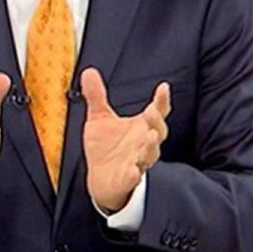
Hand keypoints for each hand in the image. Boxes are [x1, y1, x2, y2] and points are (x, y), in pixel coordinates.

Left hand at [81, 67, 170, 212]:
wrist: (100, 180)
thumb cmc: (106, 148)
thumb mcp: (99, 119)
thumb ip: (96, 96)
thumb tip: (88, 71)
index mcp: (141, 128)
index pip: (157, 112)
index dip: (162, 101)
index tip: (163, 87)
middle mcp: (143, 144)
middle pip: (158, 132)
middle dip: (156, 122)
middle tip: (152, 112)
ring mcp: (137, 162)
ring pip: (149, 155)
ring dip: (150, 147)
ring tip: (148, 138)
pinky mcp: (127, 180)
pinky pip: (133, 178)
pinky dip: (134, 174)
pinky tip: (133, 170)